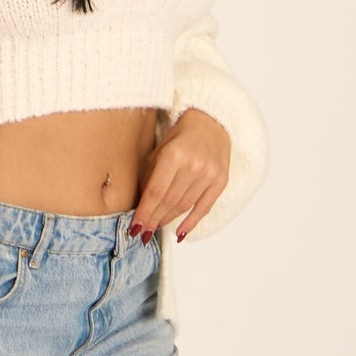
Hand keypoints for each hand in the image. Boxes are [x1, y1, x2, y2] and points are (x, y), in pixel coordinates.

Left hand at [134, 109, 230, 239]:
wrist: (211, 122)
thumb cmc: (180, 136)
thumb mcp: (159, 149)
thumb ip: (149, 175)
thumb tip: (140, 205)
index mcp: (173, 155)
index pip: (155, 192)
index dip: (144, 213)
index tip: (134, 227)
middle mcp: (193, 165)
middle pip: (169, 202)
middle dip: (154, 219)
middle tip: (143, 232)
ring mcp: (209, 174)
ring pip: (184, 206)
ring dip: (168, 220)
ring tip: (156, 228)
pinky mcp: (221, 181)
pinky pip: (204, 208)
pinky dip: (191, 223)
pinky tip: (179, 233)